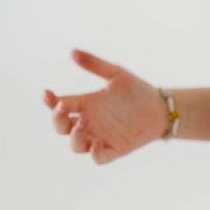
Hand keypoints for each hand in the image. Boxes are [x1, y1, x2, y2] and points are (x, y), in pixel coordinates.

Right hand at [43, 48, 168, 164]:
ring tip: (81, 125)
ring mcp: (100, 137)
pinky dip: (95, 154)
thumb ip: (95, 64)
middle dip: (57, 120)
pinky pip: (99, 158)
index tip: (47, 93)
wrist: (161, 107)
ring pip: (76, 146)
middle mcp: (89, 122)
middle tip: (62, 109)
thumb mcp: (116, 74)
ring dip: (74, 138)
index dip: (50, 101)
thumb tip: (72, 51)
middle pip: (62, 127)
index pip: (59, 105)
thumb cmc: (138, 90)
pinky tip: (97, 143)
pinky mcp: (115, 149)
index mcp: (86, 104)